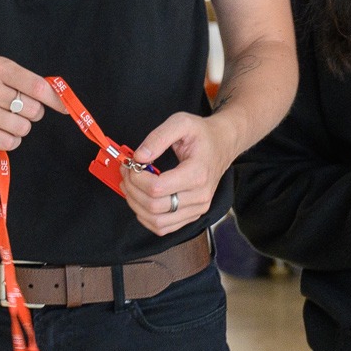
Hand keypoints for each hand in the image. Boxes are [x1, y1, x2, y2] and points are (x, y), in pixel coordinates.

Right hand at [0, 56, 67, 148]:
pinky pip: (8, 142)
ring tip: (6, 119)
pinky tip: (1, 130)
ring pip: (23, 128)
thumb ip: (21, 78)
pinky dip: (11, 139)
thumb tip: (54, 96)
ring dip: (20, 127)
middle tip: (18, 109)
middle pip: (33, 110)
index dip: (55, 101)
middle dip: (32, 112)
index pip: (38, 87)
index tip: (64, 109)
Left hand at [124, 111, 242, 237]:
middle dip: (132, 190)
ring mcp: (198, 208)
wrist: (223, 144)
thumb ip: (158, 137)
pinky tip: (141, 200)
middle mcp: (200, 196)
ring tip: (131, 187)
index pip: (157, 188)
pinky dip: (146, 217)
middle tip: (127, 173)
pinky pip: (163, 227)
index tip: (132, 164)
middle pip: (154, 207)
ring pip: (156, 221)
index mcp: (198, 174)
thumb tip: (139, 157)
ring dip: (136, 205)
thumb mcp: (181, 122)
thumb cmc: (202, 135)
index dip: (136, 178)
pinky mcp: (193, 215)